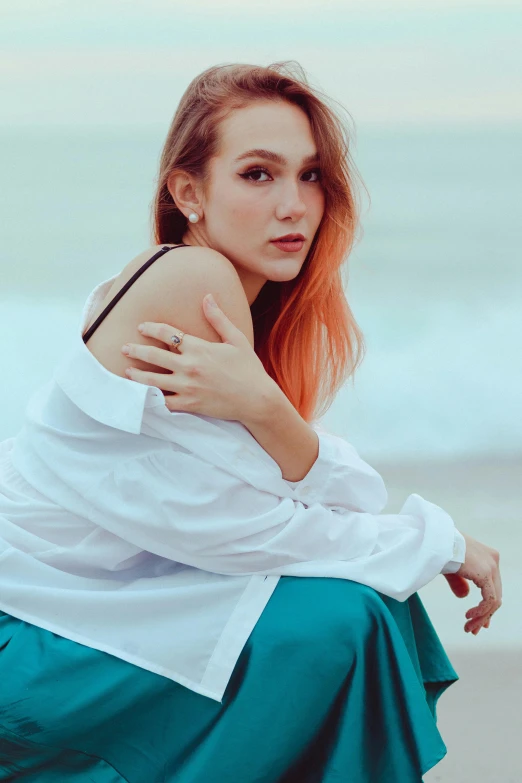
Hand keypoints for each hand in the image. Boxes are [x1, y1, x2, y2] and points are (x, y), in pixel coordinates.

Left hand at [121, 294, 278, 422]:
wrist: (257, 400)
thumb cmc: (249, 369)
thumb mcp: (236, 339)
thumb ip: (218, 318)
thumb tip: (207, 297)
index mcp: (199, 348)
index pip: (168, 334)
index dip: (151, 329)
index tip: (141, 327)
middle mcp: (189, 366)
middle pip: (153, 356)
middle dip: (136, 350)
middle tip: (123, 348)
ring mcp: (187, 386)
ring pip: (153, 380)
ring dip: (136, 375)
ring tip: (126, 371)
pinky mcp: (189, 404)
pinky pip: (163, 402)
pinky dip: (151, 399)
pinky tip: (141, 395)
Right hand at [445, 532, 501, 635]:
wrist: (434, 540)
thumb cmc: (439, 550)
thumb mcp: (451, 568)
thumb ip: (460, 581)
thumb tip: (465, 596)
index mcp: (487, 556)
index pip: (493, 587)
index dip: (486, 606)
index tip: (478, 621)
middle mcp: (493, 560)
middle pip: (495, 595)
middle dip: (484, 615)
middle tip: (473, 629)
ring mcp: (492, 566)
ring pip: (494, 601)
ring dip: (481, 617)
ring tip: (469, 628)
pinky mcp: (486, 573)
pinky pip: (490, 600)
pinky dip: (481, 612)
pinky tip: (468, 617)